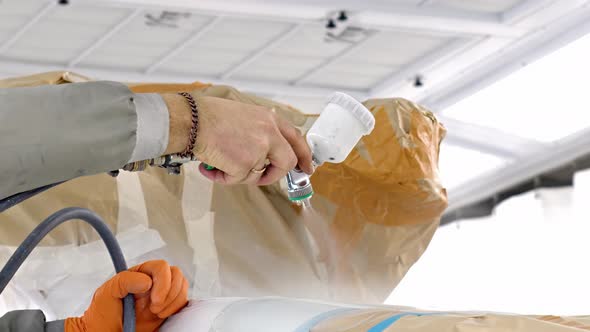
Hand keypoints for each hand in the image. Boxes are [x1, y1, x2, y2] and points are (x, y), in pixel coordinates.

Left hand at [65, 260, 187, 331]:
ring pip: (182, 286)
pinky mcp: (168, 307)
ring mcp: (162, 294)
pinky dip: (177, 307)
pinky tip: (163, 315)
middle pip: (176, 274)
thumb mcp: (106, 293)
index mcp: (140, 273)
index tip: (155, 300)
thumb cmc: (103, 314)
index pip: (161, 266)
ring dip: (173, 301)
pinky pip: (183, 301)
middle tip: (155, 309)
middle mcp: (153, 281)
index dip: (163, 282)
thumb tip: (148, 281)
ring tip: (158, 313)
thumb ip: (124, 280)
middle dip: (170, 293)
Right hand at [193, 96, 312, 184]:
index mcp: (269, 119)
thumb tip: (264, 153)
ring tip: (220, 162)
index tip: (306, 167)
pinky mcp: (245, 164)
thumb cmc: (209, 116)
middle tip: (263, 178)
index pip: (296, 138)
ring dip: (238, 174)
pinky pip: (238, 180)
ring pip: (257, 175)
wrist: (192, 120)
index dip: (303, 155)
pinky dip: (223, 177)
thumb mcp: (244, 115)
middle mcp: (269, 133)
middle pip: (286, 162)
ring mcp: (259, 149)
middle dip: (274, 175)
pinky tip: (211, 166)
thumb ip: (260, 131)